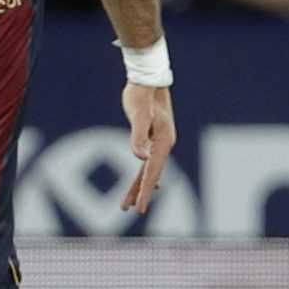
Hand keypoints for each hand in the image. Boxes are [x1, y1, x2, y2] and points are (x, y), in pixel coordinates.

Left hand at [120, 82, 175, 211]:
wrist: (148, 79)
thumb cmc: (141, 96)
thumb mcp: (138, 116)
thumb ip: (139, 137)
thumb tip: (142, 158)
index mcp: (163, 142)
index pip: (152, 172)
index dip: (144, 192)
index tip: (139, 209)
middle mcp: (164, 144)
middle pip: (150, 174)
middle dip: (138, 193)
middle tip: (124, 208)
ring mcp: (159, 142)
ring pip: (148, 169)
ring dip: (138, 185)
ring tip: (127, 203)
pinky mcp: (153, 137)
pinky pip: (150, 162)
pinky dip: (145, 174)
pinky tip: (144, 180)